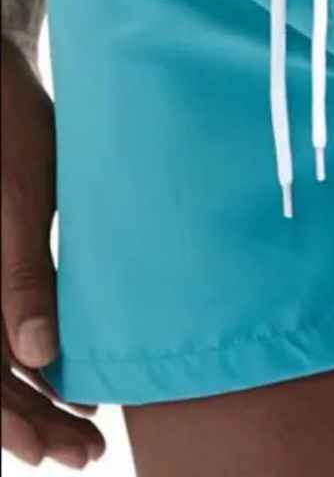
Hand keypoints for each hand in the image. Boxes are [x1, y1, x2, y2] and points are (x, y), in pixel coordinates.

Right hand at [1, 40, 103, 467]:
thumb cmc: (11, 127)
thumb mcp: (21, 199)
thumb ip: (22, 274)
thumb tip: (37, 354)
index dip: (14, 422)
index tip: (59, 449)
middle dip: (31, 421)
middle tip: (86, 450)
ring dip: (32, 397)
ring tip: (83, 425)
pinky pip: (0, 323)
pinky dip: (29, 356)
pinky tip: (64, 369)